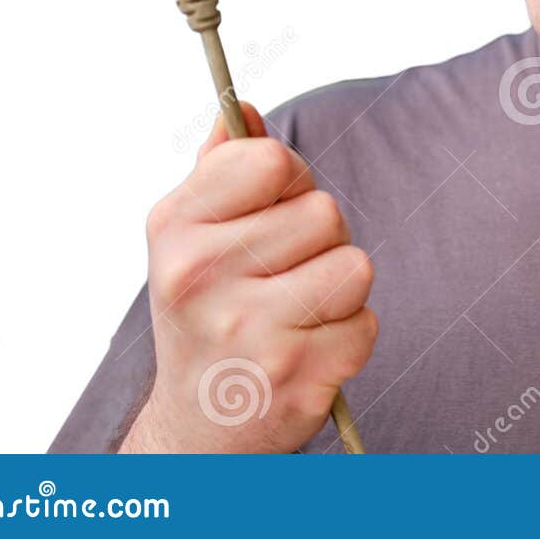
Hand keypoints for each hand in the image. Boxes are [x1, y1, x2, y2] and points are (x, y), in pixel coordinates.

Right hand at [118, 102, 376, 451]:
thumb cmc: (203, 317)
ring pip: (354, 266)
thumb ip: (220, 168)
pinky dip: (347, 337)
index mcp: (174, 228)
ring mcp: (248, 331)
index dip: (289, 180)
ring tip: (296, 313)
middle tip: (281, 276)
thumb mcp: (189, 239)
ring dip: (339, 288)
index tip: (272, 210)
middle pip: (324, 212)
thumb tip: (240, 106)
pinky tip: (306, 351)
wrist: (196, 432)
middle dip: (319, 240)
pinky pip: (365, 323)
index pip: (272, 160)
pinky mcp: (295, 376)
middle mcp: (201, 277)